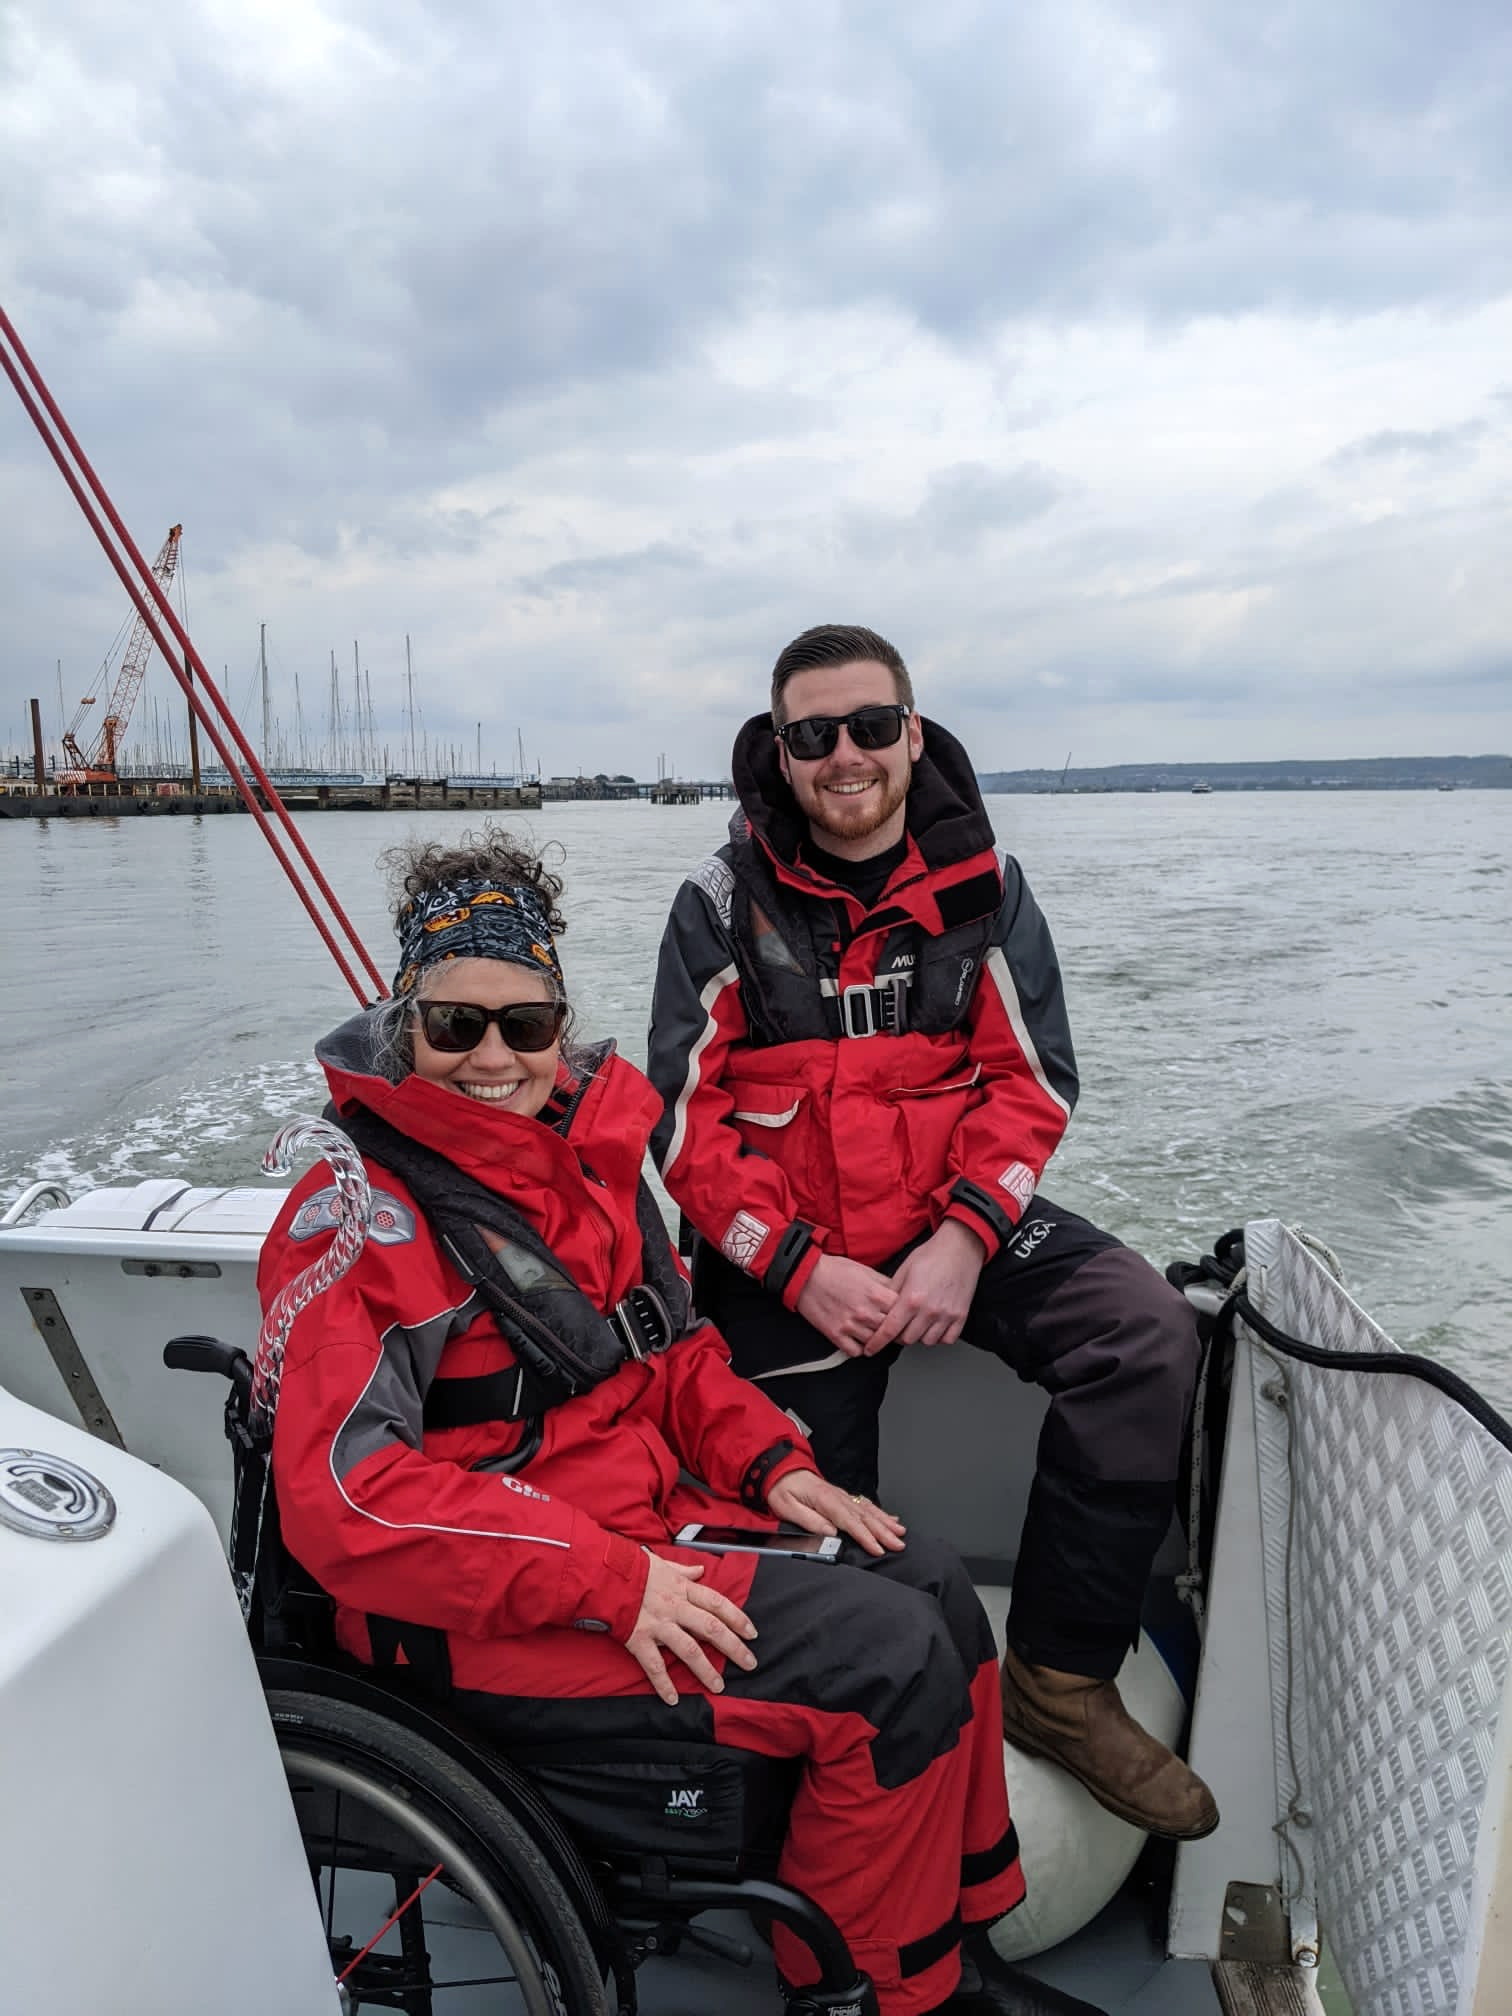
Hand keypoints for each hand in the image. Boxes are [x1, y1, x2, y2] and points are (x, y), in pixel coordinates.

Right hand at [625, 1552, 758, 1705]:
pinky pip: (654, 1665)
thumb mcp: (661, 1563)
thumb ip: (683, 1569)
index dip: (738, 1618)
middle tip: (750, 1663)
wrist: (602, 1574)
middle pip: (711, 1628)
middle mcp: (675, 1607)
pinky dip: (663, 1683)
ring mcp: (658, 1624)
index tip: (752, 1633)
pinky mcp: (639, 1638)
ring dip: (706, 1670)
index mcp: (682, 1588)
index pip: (717, 1603)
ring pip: (689, 1649)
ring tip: (718, 1686)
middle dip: (733, 1647)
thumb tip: (701, 1570)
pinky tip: (673, 1699)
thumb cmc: (632, 1567)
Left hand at [766, 1468, 905, 1557]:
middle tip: (898, 1544)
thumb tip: (830, 1532)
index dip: (865, 1536)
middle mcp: (838, 1496)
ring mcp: (842, 1495)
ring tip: (900, 1532)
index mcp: (825, 1499)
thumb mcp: (787, 1507)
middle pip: (864, 1517)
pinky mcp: (843, 1496)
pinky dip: (880, 1512)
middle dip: (884, 1532)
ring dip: (886, 1522)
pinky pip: (865, 1504)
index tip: (878, 1548)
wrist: (781, 1470)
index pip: (850, 1521)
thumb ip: (809, 1520)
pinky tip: (890, 1518)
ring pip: (868, 1510)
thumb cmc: (782, 1489)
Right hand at [794, 1251, 898, 1356]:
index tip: (900, 1313)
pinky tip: (858, 1340)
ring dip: (876, 1339)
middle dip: (892, 1328)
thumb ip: (884, 1284)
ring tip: (873, 1333)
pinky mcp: (836, 1335)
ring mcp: (850, 1325)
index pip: (902, 1311)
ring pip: (875, 1343)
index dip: (902, 1312)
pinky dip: (859, 1349)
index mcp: (876, 1294)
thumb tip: (898, 1293)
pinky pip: (855, 1352)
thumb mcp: (864, 1270)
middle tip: (890, 1327)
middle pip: (891, 1330)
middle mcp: (865, 1312)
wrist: (805, 1276)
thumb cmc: (834, 1270)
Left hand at [862, 1220, 985, 1353]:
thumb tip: (880, 1309)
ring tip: (916, 1323)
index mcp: (911, 1298)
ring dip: (918, 1336)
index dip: (877, 1343)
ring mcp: (947, 1315)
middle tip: (897, 1327)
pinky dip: (938, 1336)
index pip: (889, 1330)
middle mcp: (929, 1310)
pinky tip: (933, 1326)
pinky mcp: (961, 1316)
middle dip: (898, 1336)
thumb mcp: (903, 1270)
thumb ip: (891, 1292)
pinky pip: (947, 1339)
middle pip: (907, 1339)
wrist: (960, 1248)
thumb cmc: (932, 1255)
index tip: (870, 1350)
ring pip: (926, 1342)